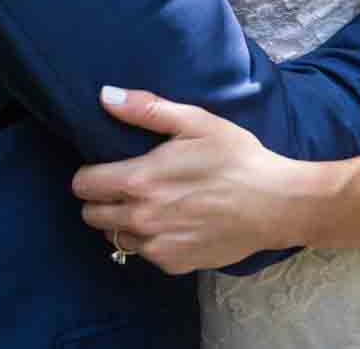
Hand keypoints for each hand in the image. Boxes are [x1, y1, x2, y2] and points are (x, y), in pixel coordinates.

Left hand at [73, 88, 318, 274]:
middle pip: (91, 215)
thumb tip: (105, 96)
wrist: (275, 204)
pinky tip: (172, 222)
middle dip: (100, 199)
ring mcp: (157, 246)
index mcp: (139, 181)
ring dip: (122, 222)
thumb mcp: (195, 122)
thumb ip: (147, 109)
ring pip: (115, 237)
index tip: (105, 167)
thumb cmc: (236, 157)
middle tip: (126, 185)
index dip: (89, 173)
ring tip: (149, 204)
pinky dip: (150, 240)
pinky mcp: (174, 264)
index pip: (84, 185)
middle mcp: (141, 219)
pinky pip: (145, 253)